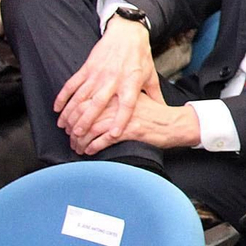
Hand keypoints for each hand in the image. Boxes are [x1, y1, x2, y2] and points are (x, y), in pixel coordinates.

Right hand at [54, 15, 156, 145]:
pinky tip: (57, 108)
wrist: (127, 33)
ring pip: (81, 95)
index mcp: (131, 83)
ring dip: (71, 111)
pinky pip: (72, 84)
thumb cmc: (140, 56)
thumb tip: (164, 111)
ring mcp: (98, 73)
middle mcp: (113, 80)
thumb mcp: (151, 75)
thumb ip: (154, 95)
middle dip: (86, 119)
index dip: (120, 120)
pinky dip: (63, 96)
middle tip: (77, 134)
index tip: (113, 134)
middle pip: (98, 103)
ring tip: (63, 126)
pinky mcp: (87, 67)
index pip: (126, 105)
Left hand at [72, 90, 200, 156]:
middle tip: (70, 137)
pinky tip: (90, 150)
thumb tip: (98, 107)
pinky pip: (104, 139)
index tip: (69, 123)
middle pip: (86, 114)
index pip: (88, 100)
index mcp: (120, 95)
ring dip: (81, 140)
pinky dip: (94, 146)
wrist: (176, 123)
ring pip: (93, 128)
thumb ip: (119, 101)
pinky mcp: (131, 131)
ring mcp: (125, 117)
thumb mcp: (137, 100)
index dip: (74, 113)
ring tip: (78, 147)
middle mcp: (120, 104)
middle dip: (74, 128)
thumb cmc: (157, 115)